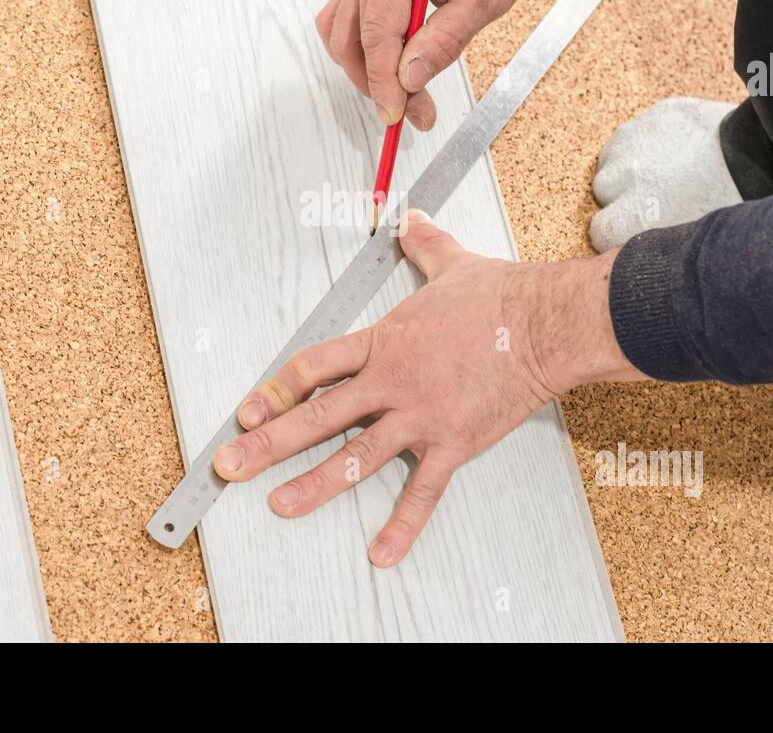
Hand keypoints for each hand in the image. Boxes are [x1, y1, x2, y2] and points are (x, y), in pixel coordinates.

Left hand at [213, 210, 643, 565]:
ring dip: (313, 484)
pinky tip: (381, 554)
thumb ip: (422, 244)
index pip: (312, 369)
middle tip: (229, 466)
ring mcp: (419, 417)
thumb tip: (410, 219)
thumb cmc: (498, 297)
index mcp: (382, 344)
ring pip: (355, 457)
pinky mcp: (452, 444)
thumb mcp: (450, 263)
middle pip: (316, 417)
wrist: (543, 325)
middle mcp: (390, 383)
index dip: (273, 391)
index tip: (246, 412)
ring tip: (279, 506)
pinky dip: (402, 525)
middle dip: (267, 444)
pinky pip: (422, 492)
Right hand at [313, 0, 608, 130]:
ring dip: (368, 73)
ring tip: (408, 98)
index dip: (383, 82)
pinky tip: (392, 69)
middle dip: (378, 84)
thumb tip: (408, 79)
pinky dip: (363, 52)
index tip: (396, 116)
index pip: (377, 32)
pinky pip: (348, 23)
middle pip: (353, 38)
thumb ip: (444, 40)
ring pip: (343, 35)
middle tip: (414, 115)